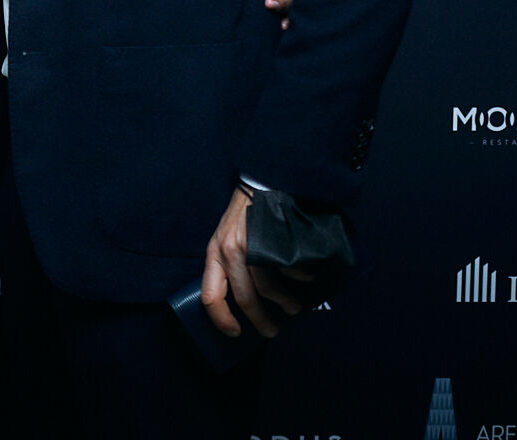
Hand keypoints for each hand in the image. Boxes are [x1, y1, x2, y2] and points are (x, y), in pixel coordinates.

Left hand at [201, 186, 308, 337]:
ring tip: (295, 308)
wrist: (261, 182)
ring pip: (269, 289)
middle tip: (272, 331)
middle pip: (245, 299)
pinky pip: (289, 270)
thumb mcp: (226, 237)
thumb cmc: (245, 215)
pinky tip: (307, 279)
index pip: (209, 295)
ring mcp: (252, 245)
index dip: (221, 320)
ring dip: (286, 304)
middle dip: (261, 321)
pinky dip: (301, 279)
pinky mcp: (273, 240)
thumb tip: (241, 301)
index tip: (235, 333)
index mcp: (215, 253)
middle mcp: (230, 251)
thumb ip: (228, 264)